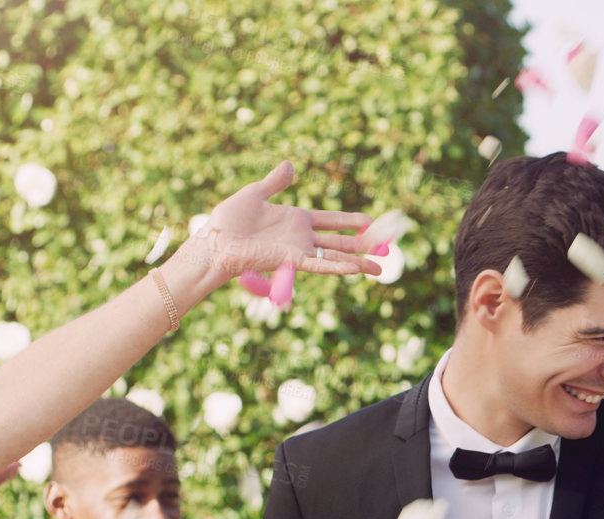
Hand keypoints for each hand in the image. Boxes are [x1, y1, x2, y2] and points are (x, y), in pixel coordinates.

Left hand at [167, 161, 381, 287]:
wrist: (215, 241)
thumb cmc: (230, 219)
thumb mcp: (255, 193)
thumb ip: (275, 182)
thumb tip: (290, 165)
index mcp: (296, 219)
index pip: (332, 220)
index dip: (352, 221)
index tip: (371, 221)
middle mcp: (301, 237)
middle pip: (340, 242)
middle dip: (364, 245)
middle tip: (387, 247)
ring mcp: (298, 250)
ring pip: (335, 257)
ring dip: (358, 262)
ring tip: (379, 267)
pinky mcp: (291, 261)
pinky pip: (319, 265)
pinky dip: (337, 268)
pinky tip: (354, 269)